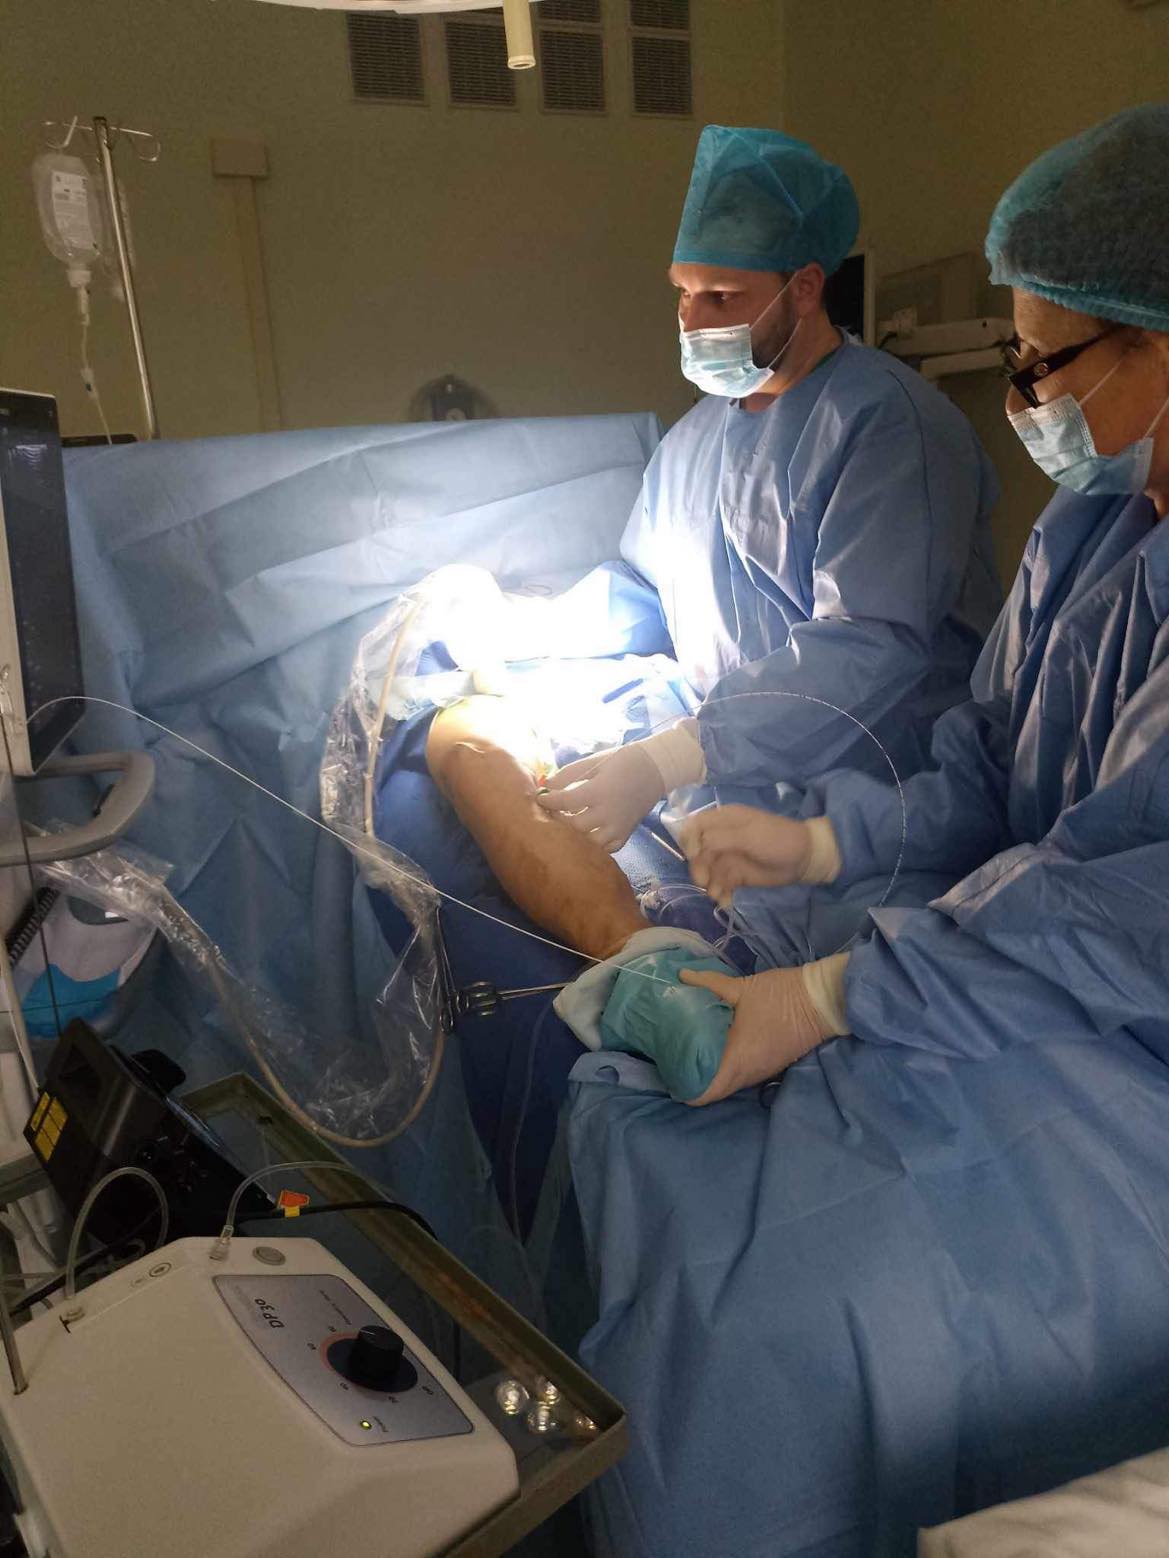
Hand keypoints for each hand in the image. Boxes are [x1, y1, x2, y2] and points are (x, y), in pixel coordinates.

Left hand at [536, 742, 664, 852]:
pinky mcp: (626, 835)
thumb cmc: (622, 761)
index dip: (548, 801)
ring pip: (588, 843)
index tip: (539, 797)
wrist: (656, 769)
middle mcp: (609, 814)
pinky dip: (593, 846)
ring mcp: (618, 828)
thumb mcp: (594, 761)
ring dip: (574, 836)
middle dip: (558, 820)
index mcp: (600, 791)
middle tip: (550, 812)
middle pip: (574, 826)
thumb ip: (568, 774)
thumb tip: (545, 785)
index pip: (565, 802)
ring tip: (566, 825)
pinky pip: (605, 849)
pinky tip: (585, 836)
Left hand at [678, 964, 831, 1104]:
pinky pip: (740, 1073)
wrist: (821, 1000)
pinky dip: (725, 1065)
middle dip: (692, 1078)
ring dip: (709, 1072)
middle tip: (673, 1057)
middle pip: (713, 1090)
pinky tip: (715, 1046)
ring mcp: (761, 1072)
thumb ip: (708, 984)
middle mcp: (748, 1074)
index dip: (684, 1087)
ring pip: (728, 1082)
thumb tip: (681, 975)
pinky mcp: (769, 1064)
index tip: (669, 1071)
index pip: (705, 1093)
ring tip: (689, 1051)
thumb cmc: (780, 997)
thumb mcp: (740, 988)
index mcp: (738, 1061)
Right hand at [680, 805, 812, 906]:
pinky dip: (719, 893)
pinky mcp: (734, 875)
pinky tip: (725, 900)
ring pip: (706, 871)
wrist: (803, 859)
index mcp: (723, 820)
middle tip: (705, 881)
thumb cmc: (778, 839)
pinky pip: (719, 884)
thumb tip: (697, 846)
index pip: (694, 827)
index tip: (695, 856)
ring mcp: (727, 857)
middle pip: (696, 853)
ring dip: (708, 884)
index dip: (689, 841)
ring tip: (718, 894)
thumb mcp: (749, 834)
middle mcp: (721, 837)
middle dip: (698, 868)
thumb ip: (721, 838)